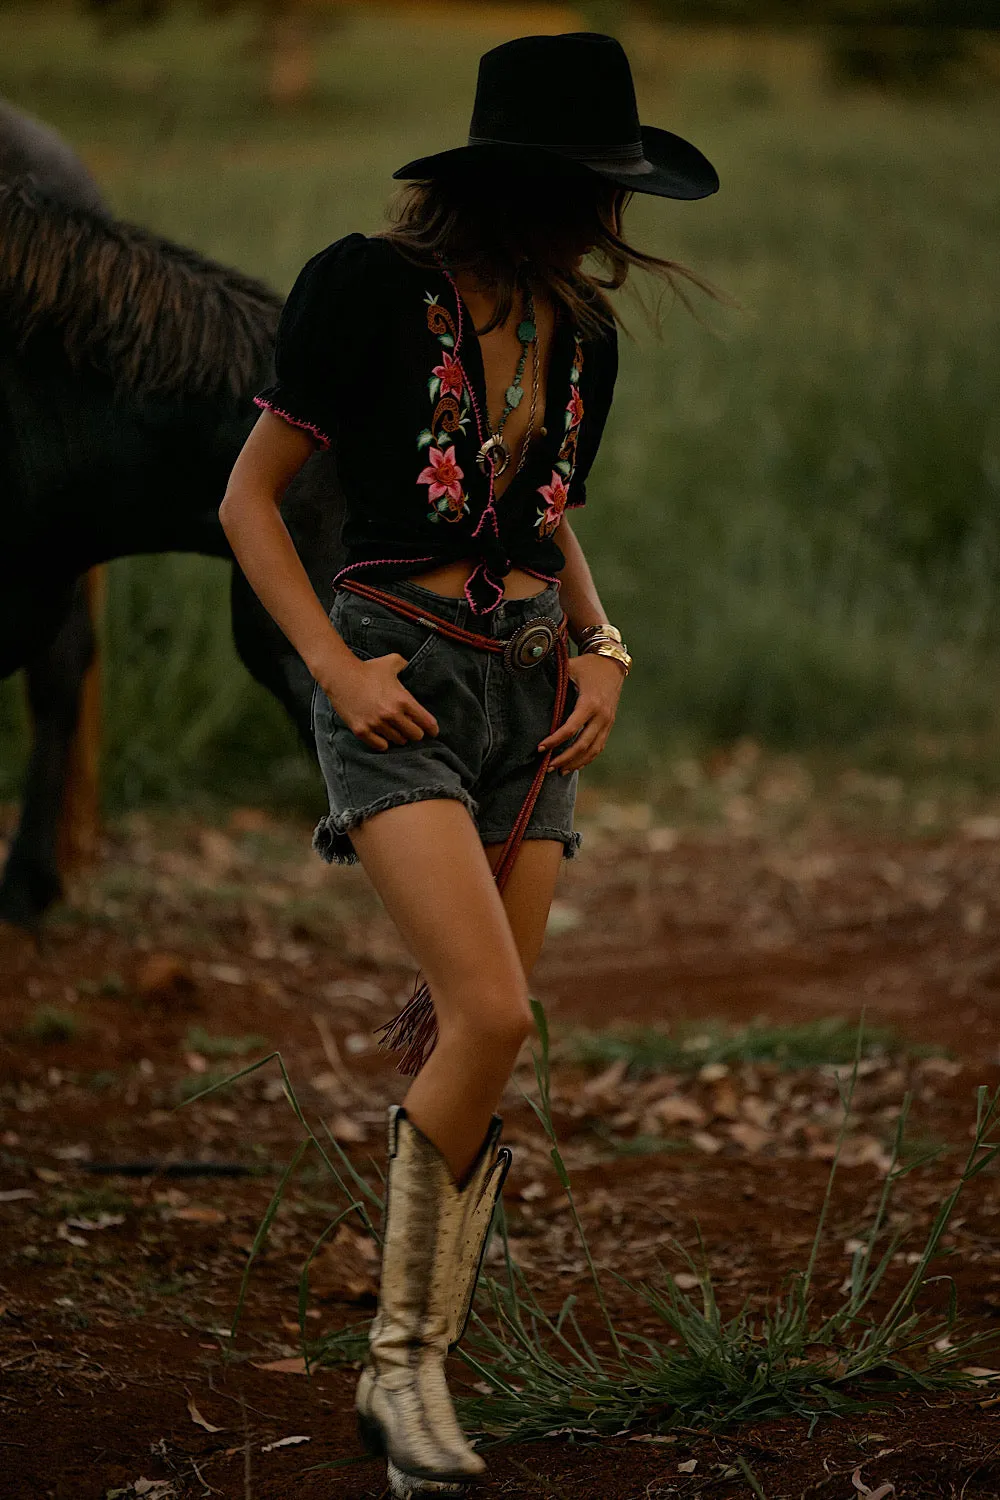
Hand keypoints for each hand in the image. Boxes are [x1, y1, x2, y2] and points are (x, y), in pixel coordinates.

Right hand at [321, 653, 438, 750]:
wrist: (340, 675)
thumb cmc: (367, 669)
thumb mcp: (392, 662)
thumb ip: (407, 665)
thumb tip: (414, 667)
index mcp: (403, 700)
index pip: (426, 723)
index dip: (432, 728)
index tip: (432, 731)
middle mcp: (391, 715)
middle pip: (415, 736)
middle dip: (415, 732)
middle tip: (411, 728)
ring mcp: (376, 724)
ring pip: (398, 741)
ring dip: (399, 736)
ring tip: (395, 730)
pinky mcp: (362, 731)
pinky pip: (381, 746)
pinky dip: (383, 742)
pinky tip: (382, 736)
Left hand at [539, 652, 623, 773]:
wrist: (612, 662)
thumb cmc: (586, 665)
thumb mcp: (569, 668)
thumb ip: (553, 677)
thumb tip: (529, 679)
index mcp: (590, 703)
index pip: (571, 728)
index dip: (555, 740)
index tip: (540, 748)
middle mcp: (601, 715)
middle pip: (583, 744)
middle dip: (565, 758)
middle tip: (548, 767)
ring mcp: (608, 722)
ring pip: (593, 750)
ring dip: (576, 762)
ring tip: (559, 771)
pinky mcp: (609, 724)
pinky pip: (599, 746)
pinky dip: (587, 758)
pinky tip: (575, 765)